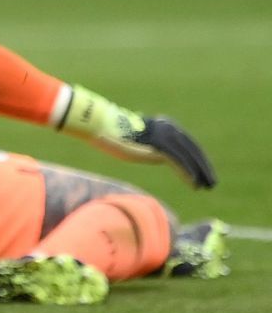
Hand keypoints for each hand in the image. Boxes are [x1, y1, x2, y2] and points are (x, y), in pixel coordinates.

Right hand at [58, 86, 215, 188]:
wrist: (100, 124)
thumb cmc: (111, 132)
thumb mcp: (135, 139)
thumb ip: (147, 144)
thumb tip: (150, 152)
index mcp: (165, 125)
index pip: (187, 144)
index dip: (198, 159)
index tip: (204, 173)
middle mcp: (168, 128)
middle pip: (192, 149)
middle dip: (204, 167)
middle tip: (212, 183)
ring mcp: (164, 135)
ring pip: (188, 156)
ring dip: (200, 173)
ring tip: (206, 187)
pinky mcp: (158, 145)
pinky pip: (178, 161)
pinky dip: (187, 173)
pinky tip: (194, 184)